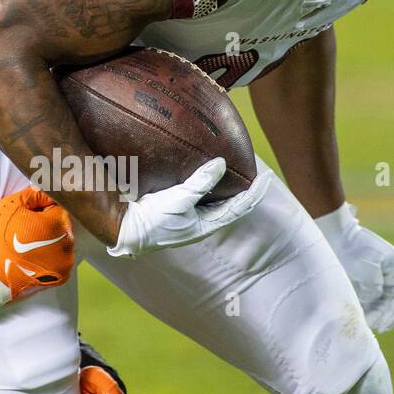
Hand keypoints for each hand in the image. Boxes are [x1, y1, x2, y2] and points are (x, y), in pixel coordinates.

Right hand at [0, 188, 73, 327]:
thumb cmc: (0, 239)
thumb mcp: (10, 206)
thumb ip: (32, 193)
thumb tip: (45, 189)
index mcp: (58, 223)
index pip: (58, 206)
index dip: (42, 209)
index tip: (28, 216)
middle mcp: (68, 242)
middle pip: (61, 225)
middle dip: (47, 225)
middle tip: (26, 231)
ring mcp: (67, 261)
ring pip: (62, 243)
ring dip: (50, 241)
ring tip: (29, 246)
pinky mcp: (62, 276)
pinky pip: (60, 259)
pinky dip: (50, 257)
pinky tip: (33, 258)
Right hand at [108, 159, 267, 257]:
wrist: (127, 230)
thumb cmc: (153, 220)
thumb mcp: (178, 200)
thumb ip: (201, 182)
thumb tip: (221, 163)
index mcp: (207, 225)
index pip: (240, 207)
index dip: (254, 192)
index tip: (266, 177)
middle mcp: (201, 223)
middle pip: (231, 205)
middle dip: (243, 189)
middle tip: (253, 171)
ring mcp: (189, 218)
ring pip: (215, 201)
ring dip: (226, 187)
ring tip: (234, 171)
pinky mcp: (177, 211)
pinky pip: (199, 197)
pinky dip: (207, 185)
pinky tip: (206, 174)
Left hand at [313, 202, 393, 332]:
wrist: (334, 235)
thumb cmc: (353, 249)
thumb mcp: (368, 268)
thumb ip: (374, 288)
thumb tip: (372, 304)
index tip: (384, 325)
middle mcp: (390, 276)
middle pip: (393, 303)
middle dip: (384, 316)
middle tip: (372, 327)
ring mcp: (377, 280)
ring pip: (381, 304)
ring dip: (374, 315)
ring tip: (363, 324)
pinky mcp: (363, 283)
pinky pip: (369, 301)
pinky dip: (365, 310)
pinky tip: (358, 317)